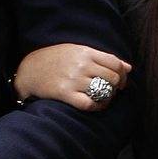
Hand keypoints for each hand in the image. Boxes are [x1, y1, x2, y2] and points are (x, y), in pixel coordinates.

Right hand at [13, 44, 131, 110]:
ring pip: (103, 90)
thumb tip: (128, 67)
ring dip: (108, 96)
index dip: (122, 74)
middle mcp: (82, 65)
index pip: (115, 62)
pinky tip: (96, 105)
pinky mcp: (65, 93)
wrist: (29, 69)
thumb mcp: (78, 51)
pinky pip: (89, 103)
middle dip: (116, 86)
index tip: (120, 81)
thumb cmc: (56, 59)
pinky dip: (97, 106)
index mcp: (86, 52)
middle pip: (112, 77)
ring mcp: (73, 79)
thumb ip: (103, 58)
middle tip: (112, 91)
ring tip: (104, 98)